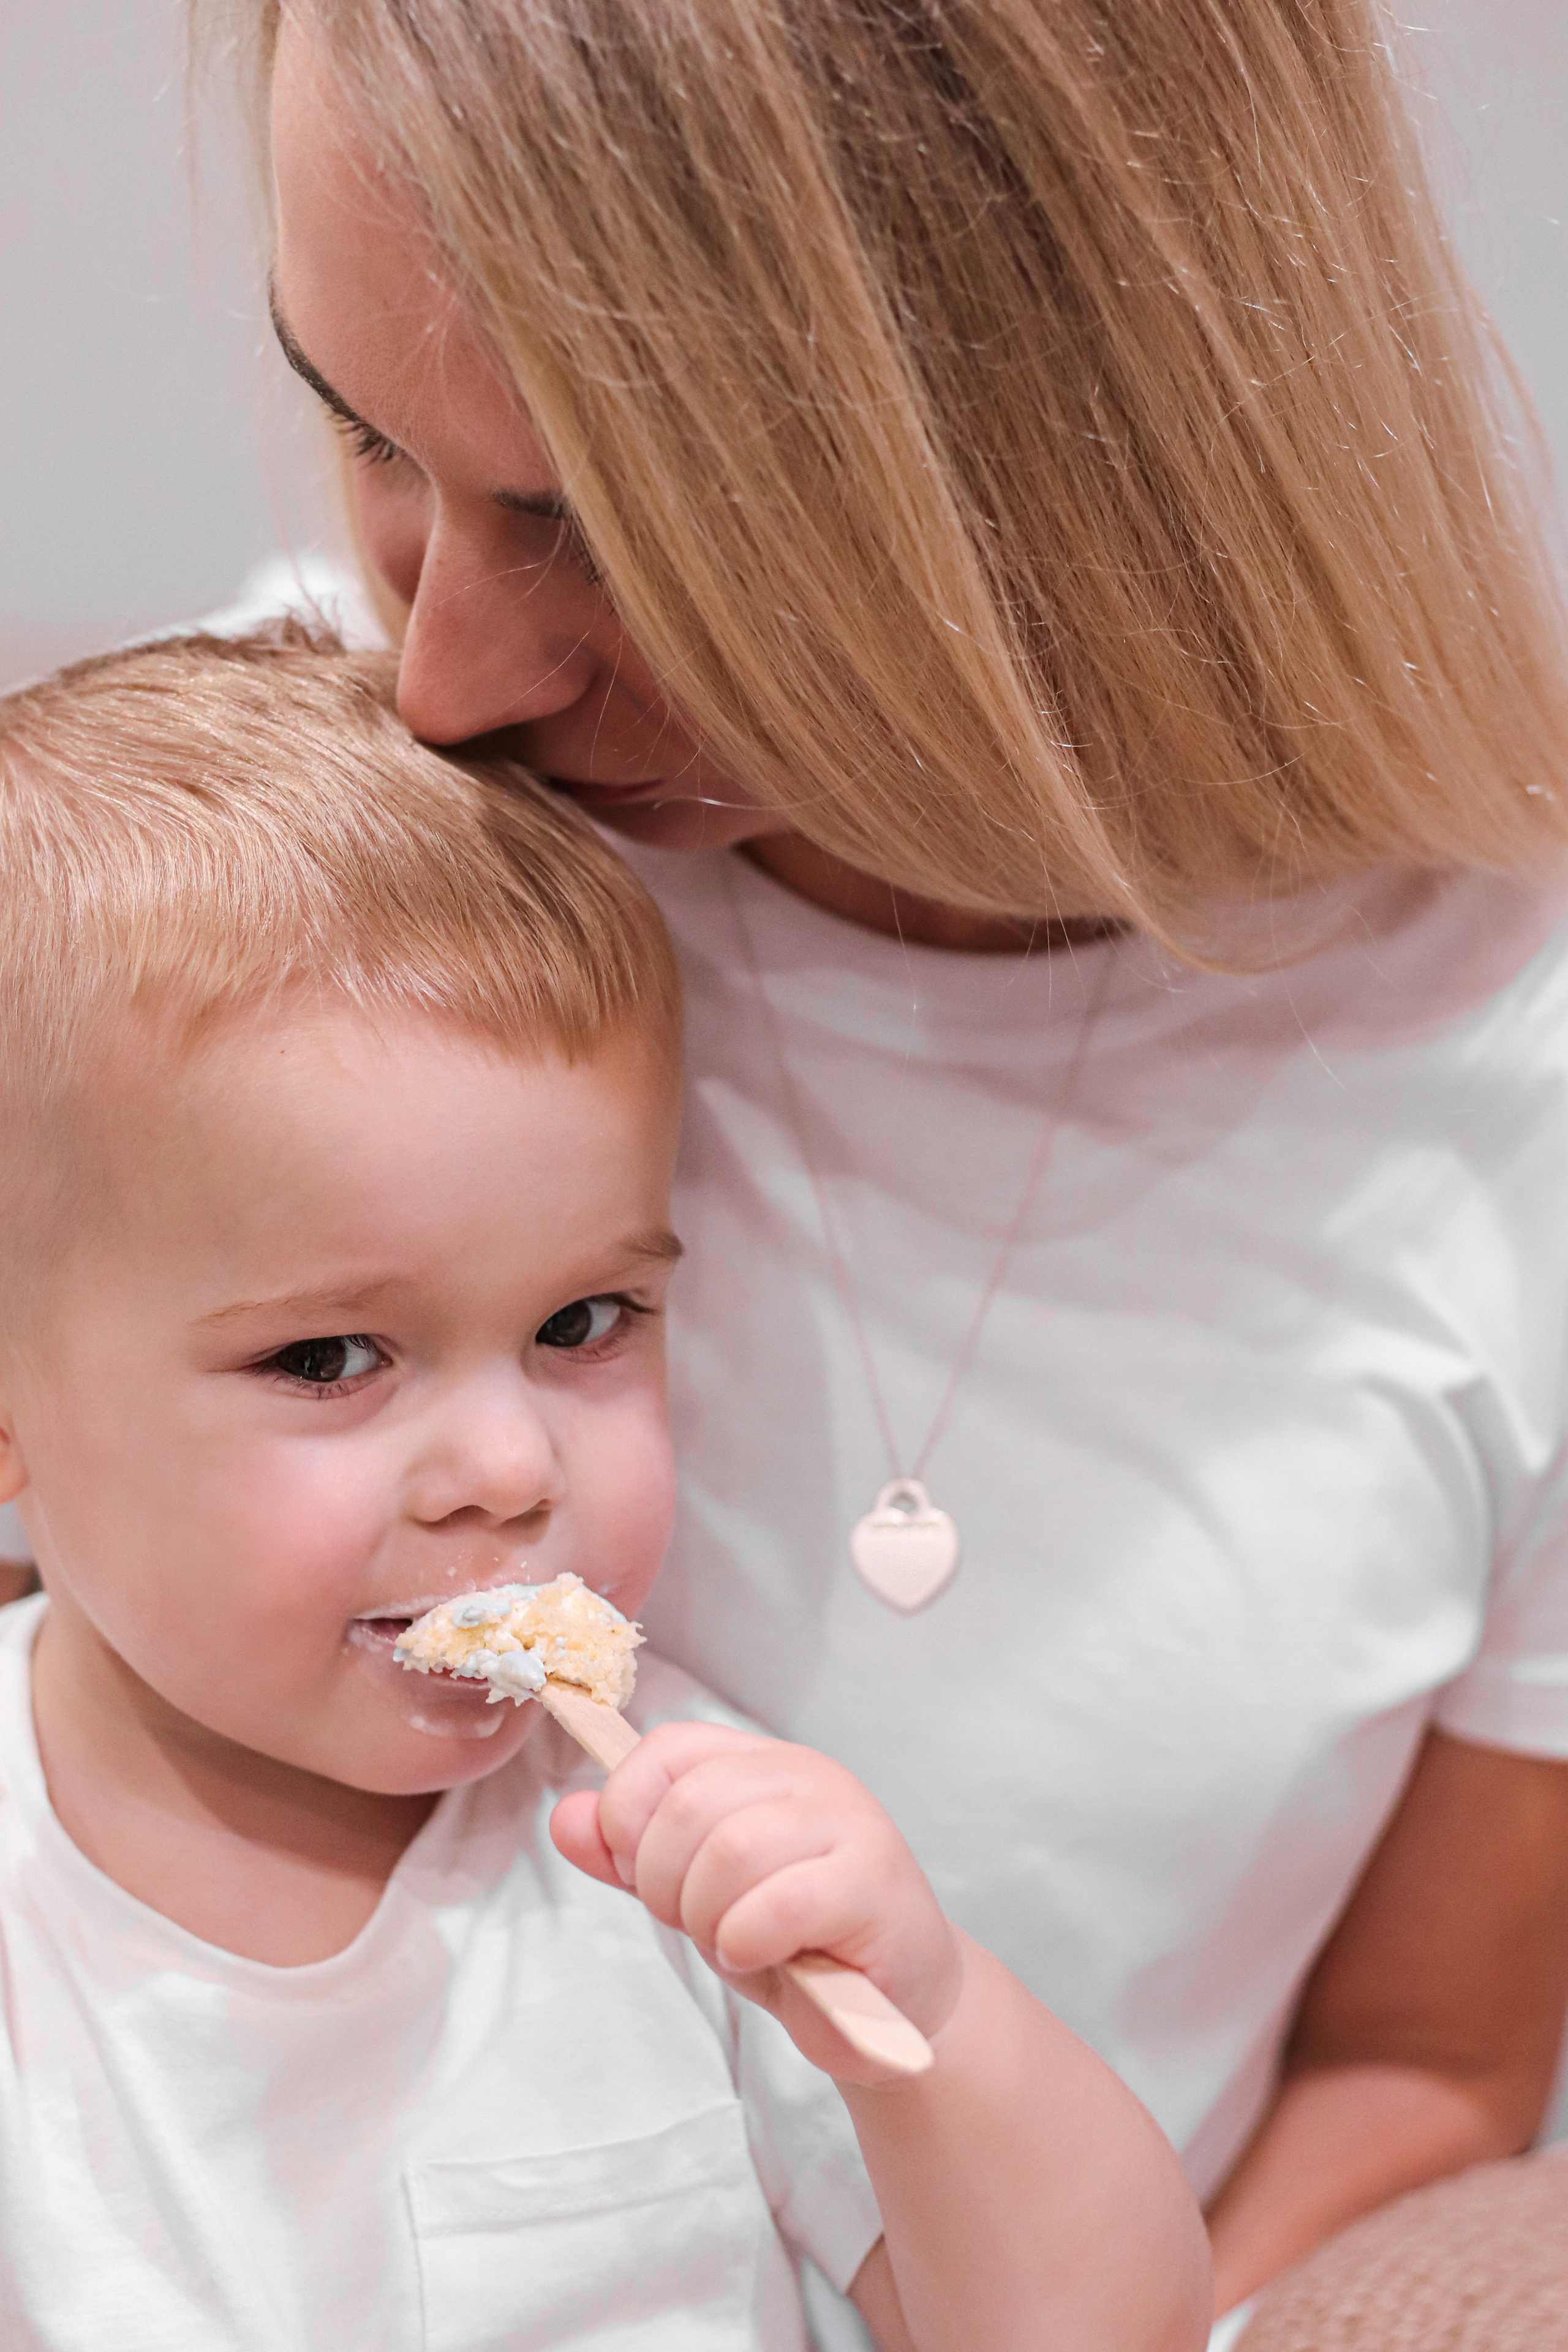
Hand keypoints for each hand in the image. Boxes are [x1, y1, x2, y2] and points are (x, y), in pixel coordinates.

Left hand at [551, 1721, 962, 2081]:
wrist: (895, 2007)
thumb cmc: (796, 1942)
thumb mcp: (697, 1895)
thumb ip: (632, 1858)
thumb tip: (565, 1818)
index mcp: (761, 1764)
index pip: (667, 1749)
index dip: (628, 1813)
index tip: (639, 1874)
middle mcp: (807, 1776)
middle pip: (688, 1803)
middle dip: (663, 1883)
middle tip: (695, 1924)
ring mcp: (848, 1822)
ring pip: (730, 1850)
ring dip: (709, 1919)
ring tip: (735, 1943)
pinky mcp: (873, 1882)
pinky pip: (779, 1904)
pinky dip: (750, 1942)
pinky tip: (765, 1957)